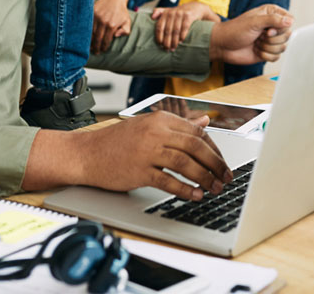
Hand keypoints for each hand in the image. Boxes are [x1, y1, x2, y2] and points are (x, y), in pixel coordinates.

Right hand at [78, 111, 231, 199]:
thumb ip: (177, 126)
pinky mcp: (139, 170)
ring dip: (204, 177)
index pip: (197, 132)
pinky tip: (195, 195)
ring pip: (185, 163)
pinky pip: (168, 181)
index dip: (214, 149)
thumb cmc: (117, 142)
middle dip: (215, 163)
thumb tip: (205, 123)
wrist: (87, 153)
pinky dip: (185, 189)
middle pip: (195, 146)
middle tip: (226, 177)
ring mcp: (147, 150)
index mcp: (159, 119)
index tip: (222, 162)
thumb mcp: (148, 127)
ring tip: (214, 188)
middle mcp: (155, 131)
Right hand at [91, 0, 131, 53]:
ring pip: (91, 32)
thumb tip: (115, 36)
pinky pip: (88, 24)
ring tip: (90, 46)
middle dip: (96, 46)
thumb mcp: (127, 21)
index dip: (103, 47)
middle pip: (97, 38)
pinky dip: (86, 31)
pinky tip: (86, 36)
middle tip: (95, 52)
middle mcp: (104, 21)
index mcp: (112, 25)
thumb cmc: (121, 11)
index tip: (101, 51)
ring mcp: (97, 16)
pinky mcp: (92, 12)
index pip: (106, 40)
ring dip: (90, 40)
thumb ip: (125, 31)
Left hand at [152, 2, 219, 50]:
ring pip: (176, 30)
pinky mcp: (189, 16)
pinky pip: (185, 27)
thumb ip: (159, 12)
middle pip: (167, 30)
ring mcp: (180, 14)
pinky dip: (182, 35)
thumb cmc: (179, 12)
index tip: (159, 44)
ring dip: (174, 41)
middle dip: (166, 41)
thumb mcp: (169, 11)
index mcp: (165, 13)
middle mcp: (172, 13)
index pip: (160, 26)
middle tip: (166, 49)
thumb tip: (152, 17)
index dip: (159, 36)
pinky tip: (181, 41)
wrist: (195, 8)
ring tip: (173, 48)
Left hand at [209, 4, 292, 65]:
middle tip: (259, 36)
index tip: (268, 29)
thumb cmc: (235, 30)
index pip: (289, 20)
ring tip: (255, 42)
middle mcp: (272, 26)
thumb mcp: (254, 22)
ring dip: (267, 47)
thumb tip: (291, 21)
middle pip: (287, 35)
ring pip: (283, 47)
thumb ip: (273, 20)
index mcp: (270, 14)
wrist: (223, 46)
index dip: (281, 27)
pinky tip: (256, 50)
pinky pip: (277, 57)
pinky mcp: (268, 52)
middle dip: (272, 39)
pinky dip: (265, 55)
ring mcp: (270, 40)